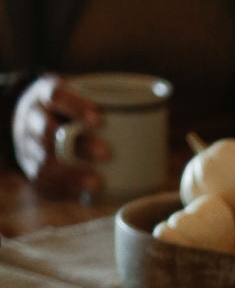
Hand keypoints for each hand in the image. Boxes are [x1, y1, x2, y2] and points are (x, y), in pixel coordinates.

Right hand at [11, 74, 108, 196]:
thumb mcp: (78, 92)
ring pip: (42, 162)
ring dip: (71, 174)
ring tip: (98, 182)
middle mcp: (30, 118)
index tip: (99, 120)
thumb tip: (155, 117)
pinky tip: (84, 194)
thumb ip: (104, 101)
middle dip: (77, 145)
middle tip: (107, 153)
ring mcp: (26, 144)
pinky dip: (63, 189)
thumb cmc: (67, 106)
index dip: (75, 107)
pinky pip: (42, 181)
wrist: (29, 118)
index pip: (55, 95)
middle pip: (47, 132)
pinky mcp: (29, 167)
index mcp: (43, 94)